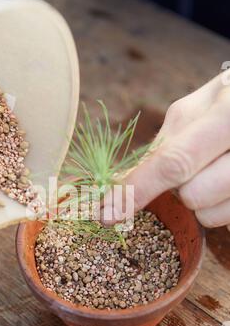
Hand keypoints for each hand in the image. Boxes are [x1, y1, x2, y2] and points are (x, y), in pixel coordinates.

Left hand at [102, 70, 229, 229]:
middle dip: (180, 188)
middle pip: (192, 195)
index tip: (107, 214)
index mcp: (227, 115)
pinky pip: (226, 221)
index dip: (137, 189)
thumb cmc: (226, 104)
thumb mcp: (196, 110)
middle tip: (194, 165)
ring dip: (201, 200)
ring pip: (208, 215)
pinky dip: (219, 206)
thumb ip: (163, 145)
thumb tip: (119, 182)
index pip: (174, 161)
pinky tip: (227, 181)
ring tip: (215, 170)